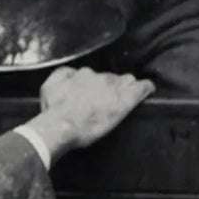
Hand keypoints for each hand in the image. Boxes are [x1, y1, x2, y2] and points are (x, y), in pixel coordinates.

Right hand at [29, 67, 153, 161]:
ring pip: (126, 81)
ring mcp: (113, 89)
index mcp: (83, 73)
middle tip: (108, 97)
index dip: (96, 84)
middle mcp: (99, 77)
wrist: (61, 124)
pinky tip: (149, 88)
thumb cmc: (53, 109)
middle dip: (111, 85)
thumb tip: (70, 74)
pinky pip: (140, 89)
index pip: (94, 75)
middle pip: (111, 78)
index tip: (95, 92)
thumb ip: (61, 75)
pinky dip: (145, 88)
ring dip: (126, 86)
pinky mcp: (124, 102)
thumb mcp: (49, 86)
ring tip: (129, 91)